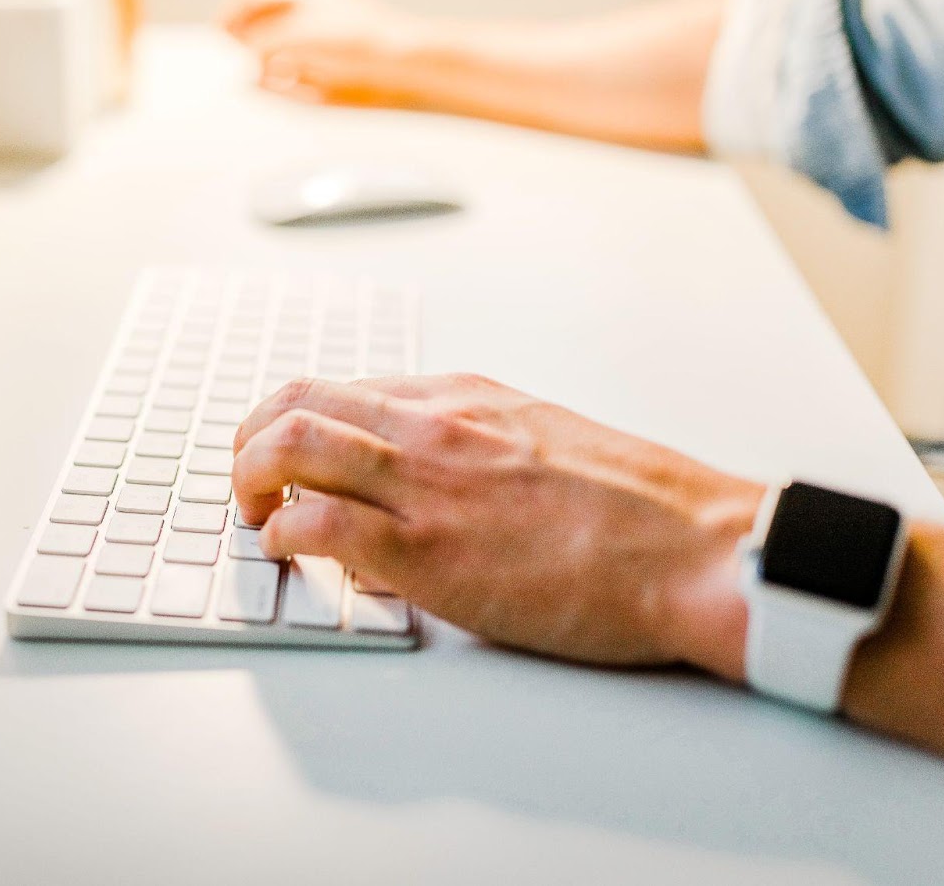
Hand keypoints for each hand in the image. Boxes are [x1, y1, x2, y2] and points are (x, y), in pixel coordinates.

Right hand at [217, 0, 429, 106]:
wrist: (407, 67)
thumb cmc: (356, 42)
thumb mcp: (296, 37)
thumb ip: (258, 45)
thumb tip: (237, 61)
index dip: (230, 15)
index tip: (216, 40)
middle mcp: (314, 9)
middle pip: (264, 24)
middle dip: (247, 46)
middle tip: (234, 65)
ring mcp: (325, 38)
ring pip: (280, 53)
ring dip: (268, 67)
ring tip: (266, 81)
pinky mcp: (336, 67)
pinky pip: (300, 75)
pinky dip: (290, 85)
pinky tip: (296, 92)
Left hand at [232, 375, 763, 675]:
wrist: (698, 550)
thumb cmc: (640, 509)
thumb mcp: (545, 443)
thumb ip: (475, 450)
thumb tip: (421, 482)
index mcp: (463, 396)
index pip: (342, 387)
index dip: (293, 419)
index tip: (282, 450)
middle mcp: (433, 424)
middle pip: (297, 401)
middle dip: (250, 437)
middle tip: (245, 476)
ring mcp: (425, 482)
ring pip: (290, 446)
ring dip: (248, 478)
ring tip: (251, 510)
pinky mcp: (426, 550)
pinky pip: (315, 526)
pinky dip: (281, 536)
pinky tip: (288, 554)